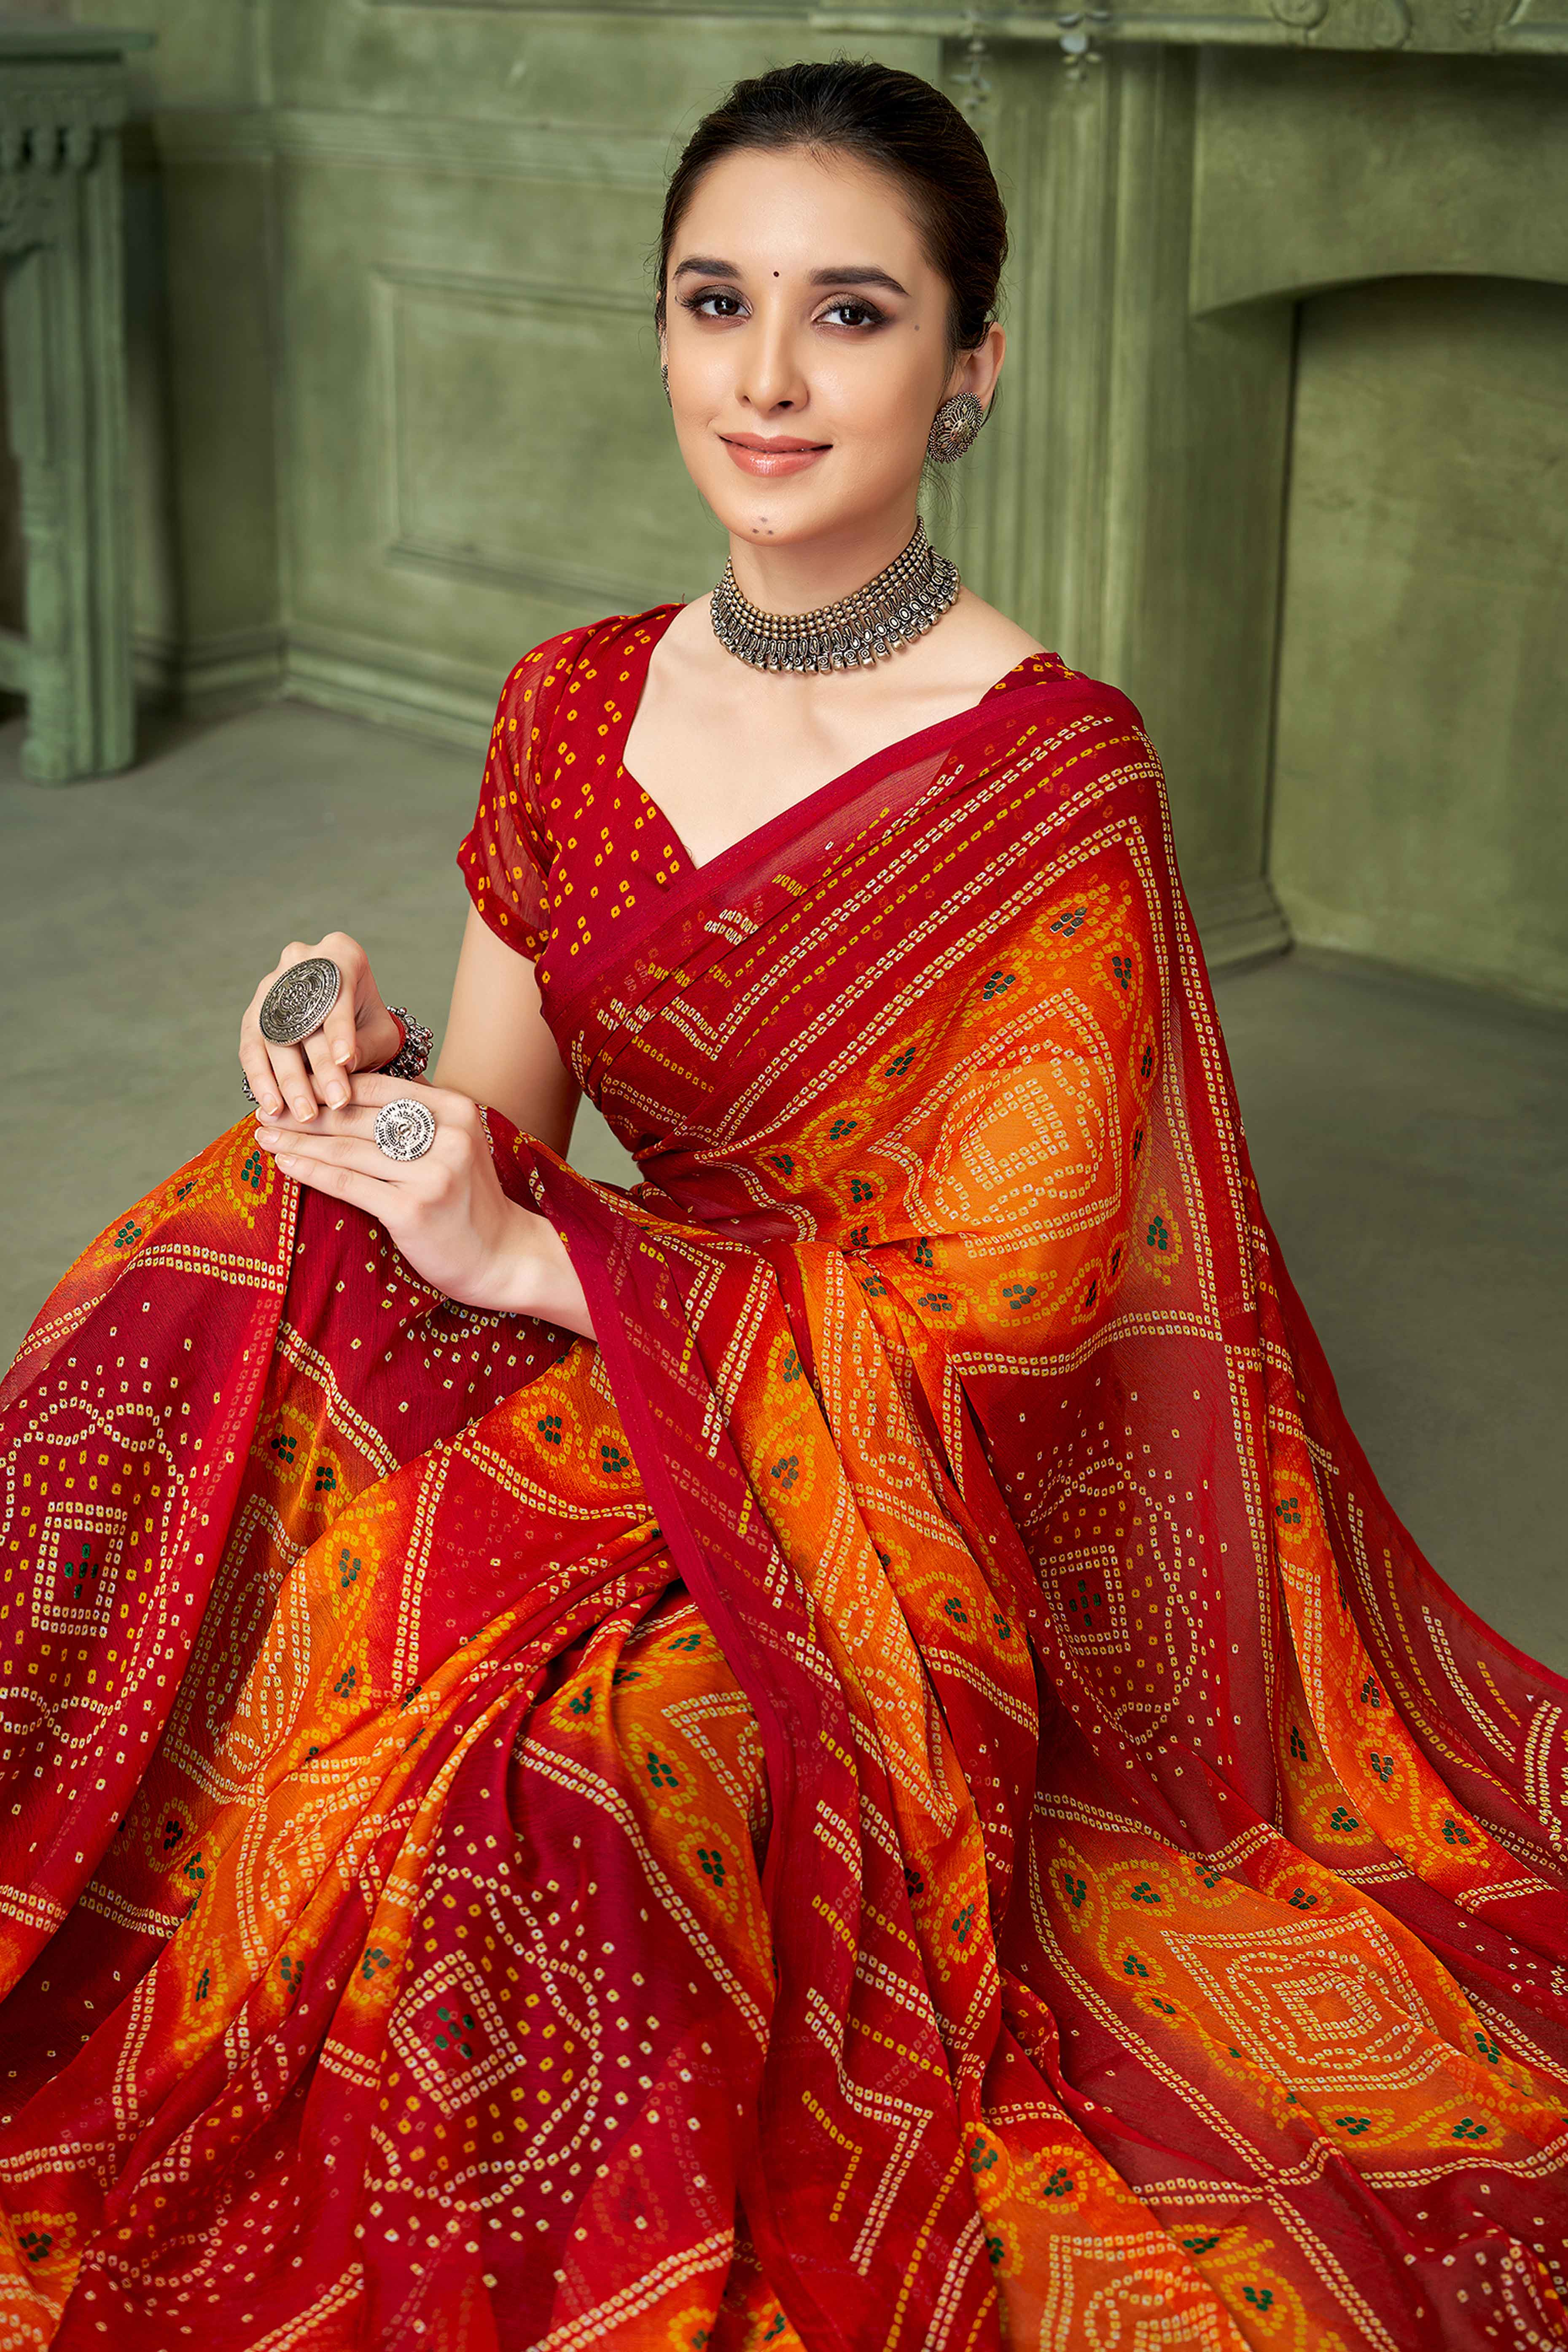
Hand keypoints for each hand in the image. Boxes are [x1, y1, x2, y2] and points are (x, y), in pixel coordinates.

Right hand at [239, 931, 403, 1121]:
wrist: (348, 1017)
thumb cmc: (368, 1022)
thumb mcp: (380, 1031)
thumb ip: (366, 1045)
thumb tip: (345, 1066)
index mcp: (340, 954)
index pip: (336, 998)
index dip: (341, 1033)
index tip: (346, 1062)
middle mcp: (299, 962)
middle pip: (305, 1021)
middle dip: (319, 1069)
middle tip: (333, 1103)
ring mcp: (270, 986)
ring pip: (275, 1037)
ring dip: (287, 1081)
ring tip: (301, 1115)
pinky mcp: (253, 1013)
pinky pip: (251, 1049)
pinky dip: (261, 1079)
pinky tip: (272, 1106)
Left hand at [252, 1071, 592, 1333]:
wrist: (503, 1256)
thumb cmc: (469, 1201)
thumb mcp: (455, 1144)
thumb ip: (417, 1115)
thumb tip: (358, 1085)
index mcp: (455, 1110)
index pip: (378, 1087)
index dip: (330, 1084)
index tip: (292, 1086)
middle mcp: (446, 1135)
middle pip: (358, 1116)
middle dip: (304, 1113)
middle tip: (264, 1111)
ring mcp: (430, 1173)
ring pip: (347, 1149)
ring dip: (298, 1141)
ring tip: (264, 1137)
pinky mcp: (412, 1209)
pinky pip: (349, 1185)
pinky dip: (312, 1172)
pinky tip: (285, 1165)